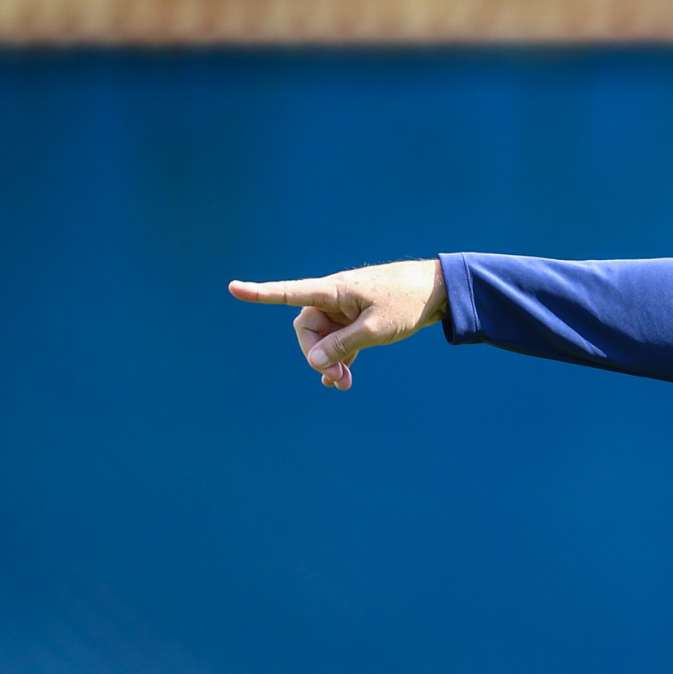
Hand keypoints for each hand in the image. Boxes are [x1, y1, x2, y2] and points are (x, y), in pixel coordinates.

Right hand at [228, 259, 447, 390]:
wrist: (438, 292)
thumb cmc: (407, 302)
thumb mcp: (376, 329)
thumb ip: (343, 346)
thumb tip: (314, 361)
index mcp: (334, 290)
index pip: (290, 292)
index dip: (261, 293)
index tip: (234, 288)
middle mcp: (334, 296)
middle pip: (308, 328)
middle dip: (316, 355)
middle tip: (335, 380)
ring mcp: (345, 308)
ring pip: (324, 337)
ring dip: (329, 360)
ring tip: (343, 385)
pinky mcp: (357, 317)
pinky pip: (339, 339)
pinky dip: (340, 357)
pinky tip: (342, 379)